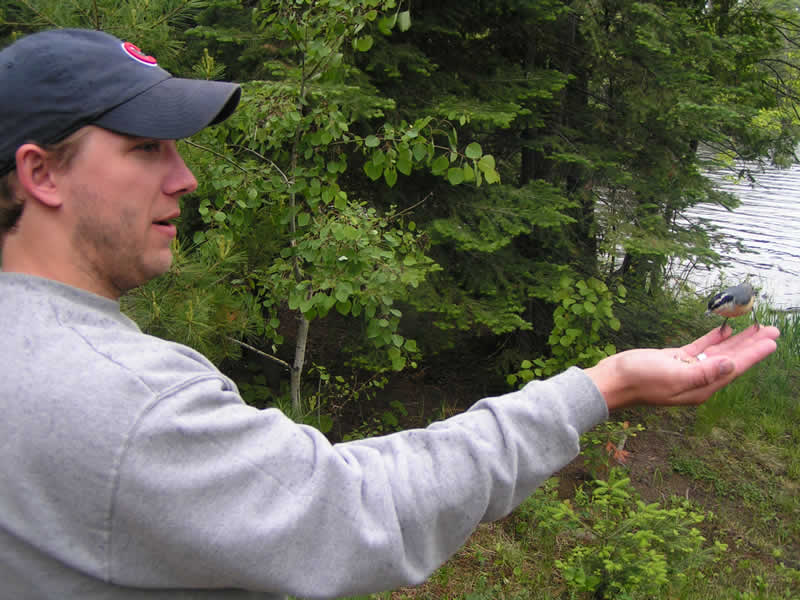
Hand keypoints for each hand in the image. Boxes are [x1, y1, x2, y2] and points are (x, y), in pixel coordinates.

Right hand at [585, 325, 779, 409]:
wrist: (612, 381)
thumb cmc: (640, 380)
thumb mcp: (673, 376)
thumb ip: (704, 373)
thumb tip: (732, 365)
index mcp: (701, 387)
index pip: (734, 368)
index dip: (754, 354)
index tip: (771, 341)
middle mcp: (699, 380)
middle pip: (731, 360)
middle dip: (752, 345)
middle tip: (772, 329)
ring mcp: (687, 369)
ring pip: (719, 353)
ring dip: (738, 340)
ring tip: (757, 327)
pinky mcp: (676, 360)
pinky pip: (701, 348)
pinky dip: (714, 339)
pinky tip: (726, 330)